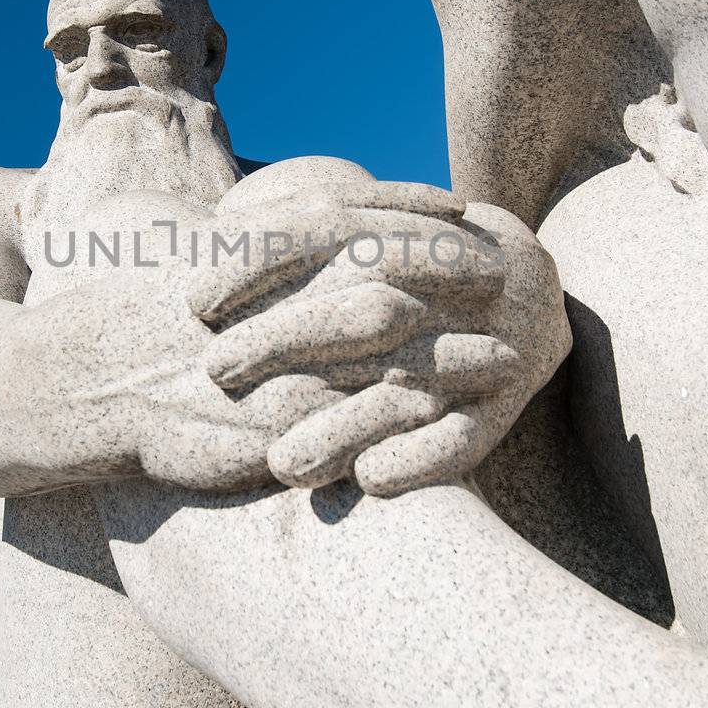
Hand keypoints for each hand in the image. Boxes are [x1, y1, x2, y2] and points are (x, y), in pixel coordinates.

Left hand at [190, 162, 570, 494]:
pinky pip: (466, 437)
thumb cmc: (394, 262)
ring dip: (345, 422)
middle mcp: (441, 286)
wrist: (515, 277)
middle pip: (364, 307)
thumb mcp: (350, 227)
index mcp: (395, 235)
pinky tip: (370, 480)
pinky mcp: (500, 408)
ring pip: (410, 384)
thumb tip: (191, 231)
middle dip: (285, 338)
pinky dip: (421, 456)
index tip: (191, 300)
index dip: (256, 261)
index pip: (323, 233)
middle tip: (213, 370)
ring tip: (278, 465)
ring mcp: (477, 347)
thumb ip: (284, 226)